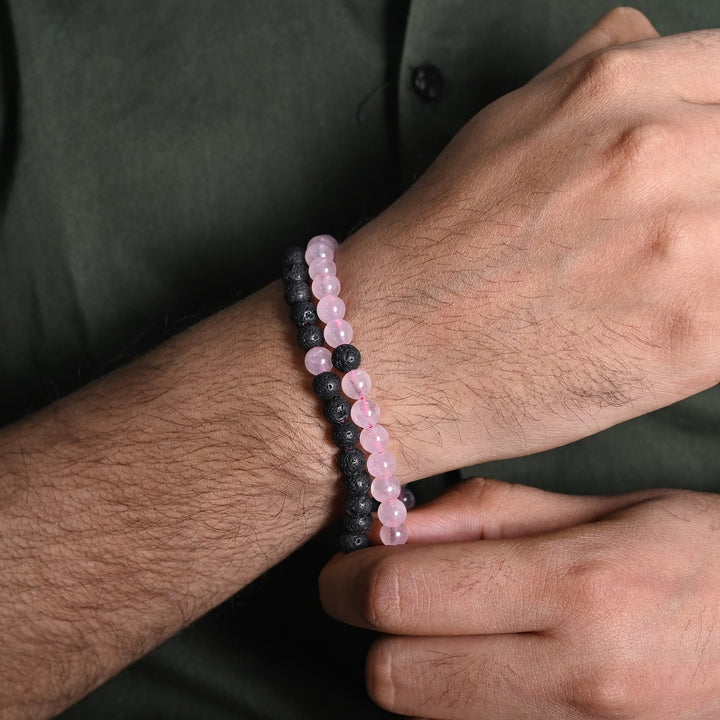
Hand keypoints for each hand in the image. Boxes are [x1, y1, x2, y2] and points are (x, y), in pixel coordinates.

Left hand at [320, 478, 719, 718]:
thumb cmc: (706, 557)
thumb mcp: (609, 508)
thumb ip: (494, 513)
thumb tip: (399, 523)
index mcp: (578, 589)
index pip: (402, 597)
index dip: (350, 577)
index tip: (350, 560)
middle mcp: (576, 680)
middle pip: (397, 678)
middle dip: (377, 630)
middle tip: (398, 591)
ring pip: (429, 718)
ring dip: (417, 666)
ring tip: (455, 622)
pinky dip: (460, 702)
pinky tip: (492, 662)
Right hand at [335, 7, 719, 478]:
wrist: (391, 355)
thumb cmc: (437, 251)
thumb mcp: (505, 124)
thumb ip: (600, 74)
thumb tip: (662, 50)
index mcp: (615, 91)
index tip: (706, 170)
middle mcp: (658, 154)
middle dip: (717, 198)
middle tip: (678, 236)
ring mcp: (686, 248)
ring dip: (717, 259)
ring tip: (664, 284)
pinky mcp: (696, 338)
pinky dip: (718, 317)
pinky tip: (672, 324)